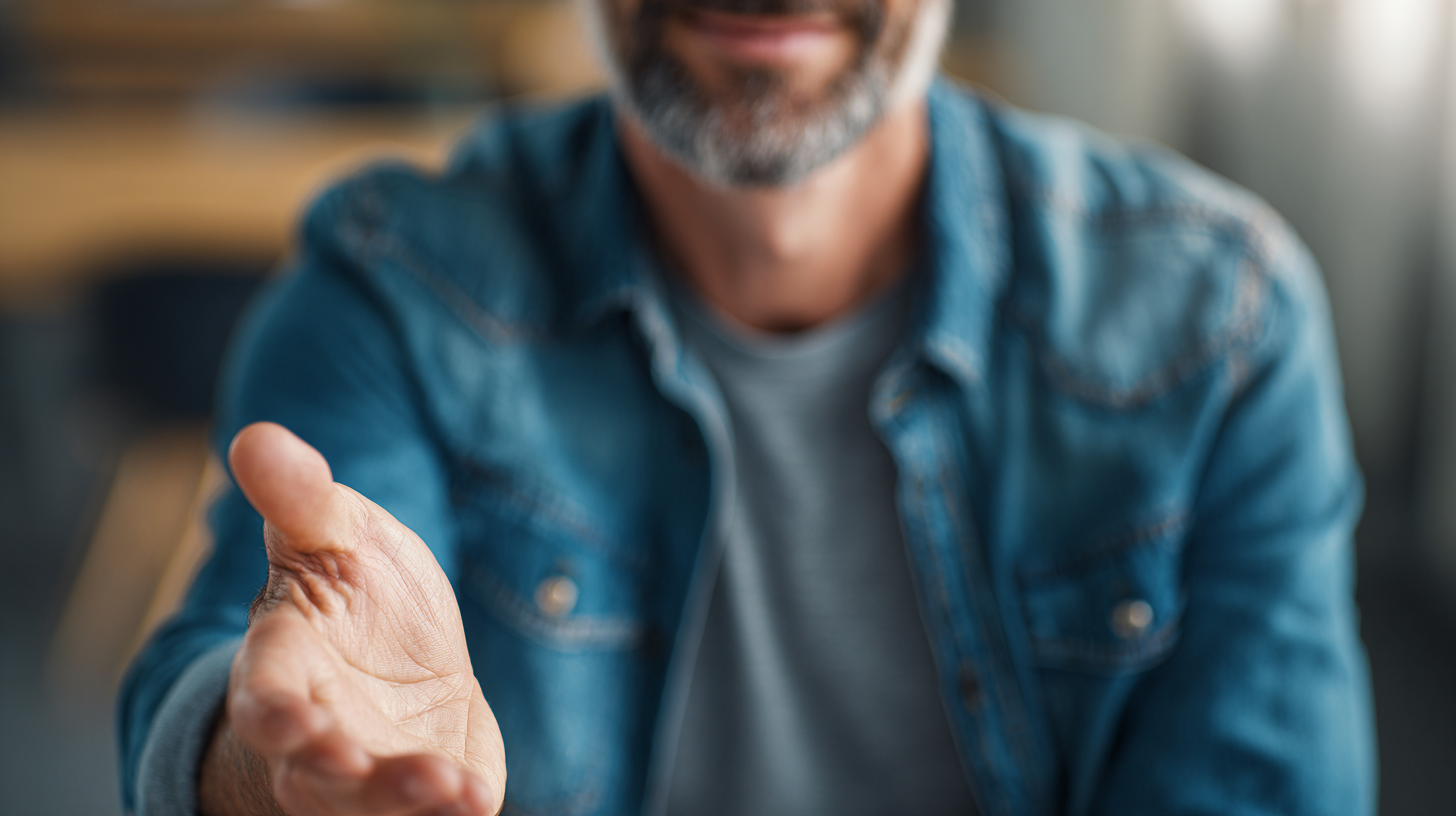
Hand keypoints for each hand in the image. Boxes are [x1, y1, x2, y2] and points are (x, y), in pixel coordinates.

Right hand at [200, 422, 505, 815]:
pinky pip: (435, 811)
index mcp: (285, 661)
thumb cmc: (357, 587)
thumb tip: (254, 435)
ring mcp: (373, 767)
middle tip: (350, 762)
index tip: (288, 718)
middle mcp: (322, 728)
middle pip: (311, 767)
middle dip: (330, 769)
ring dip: (398, 797)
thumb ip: (300, 497)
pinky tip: (476, 799)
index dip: (271, 709)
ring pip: (369, 801)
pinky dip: (452, 808)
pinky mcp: (430, 786)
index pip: (264, 692)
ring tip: (444, 787)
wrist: (411, 650)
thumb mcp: (337, 530)